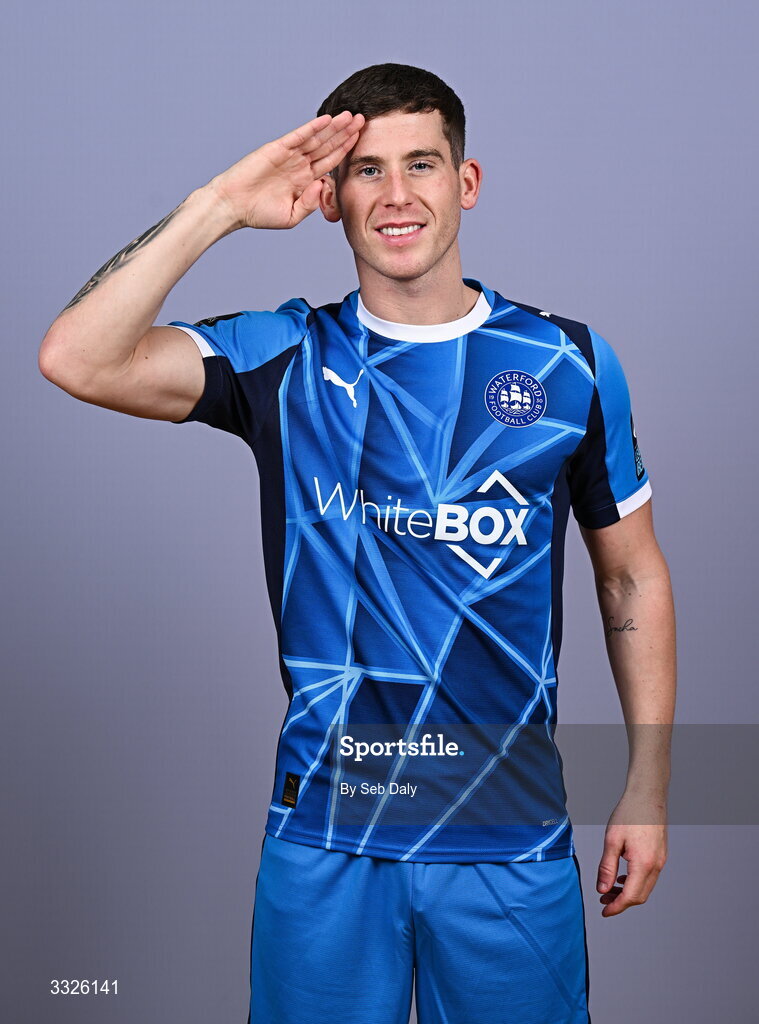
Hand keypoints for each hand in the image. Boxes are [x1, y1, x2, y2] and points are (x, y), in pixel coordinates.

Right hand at [207, 111, 364, 230]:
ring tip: (350, 116)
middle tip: (363, 120)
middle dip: (345, 133)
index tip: (362, 141)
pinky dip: (312, 128)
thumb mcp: (291, 216)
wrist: (233, 206)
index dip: (346, 150)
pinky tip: (326, 120)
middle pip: (327, 146)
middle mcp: (299, 164)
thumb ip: (309, 204)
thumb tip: (321, 185)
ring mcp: (289, 155)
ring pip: (317, 138)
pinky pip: (298, 136)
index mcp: (304, 179)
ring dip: (334, 127)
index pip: (330, 161)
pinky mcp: (277, 149)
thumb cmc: (259, 213)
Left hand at [596, 792, 667, 916]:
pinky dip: (635, 882)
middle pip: (640, 896)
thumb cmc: (629, 813)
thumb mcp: (612, 840)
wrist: (647, 795)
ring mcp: (661, 860)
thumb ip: (607, 867)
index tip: (604, 912)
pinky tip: (622, 877)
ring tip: (609, 889)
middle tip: (603, 900)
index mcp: (644, 863)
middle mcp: (656, 865)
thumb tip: (602, 889)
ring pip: (645, 887)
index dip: (617, 907)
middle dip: (621, 902)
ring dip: (628, 892)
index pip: (631, 897)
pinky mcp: (660, 855)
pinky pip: (649, 876)